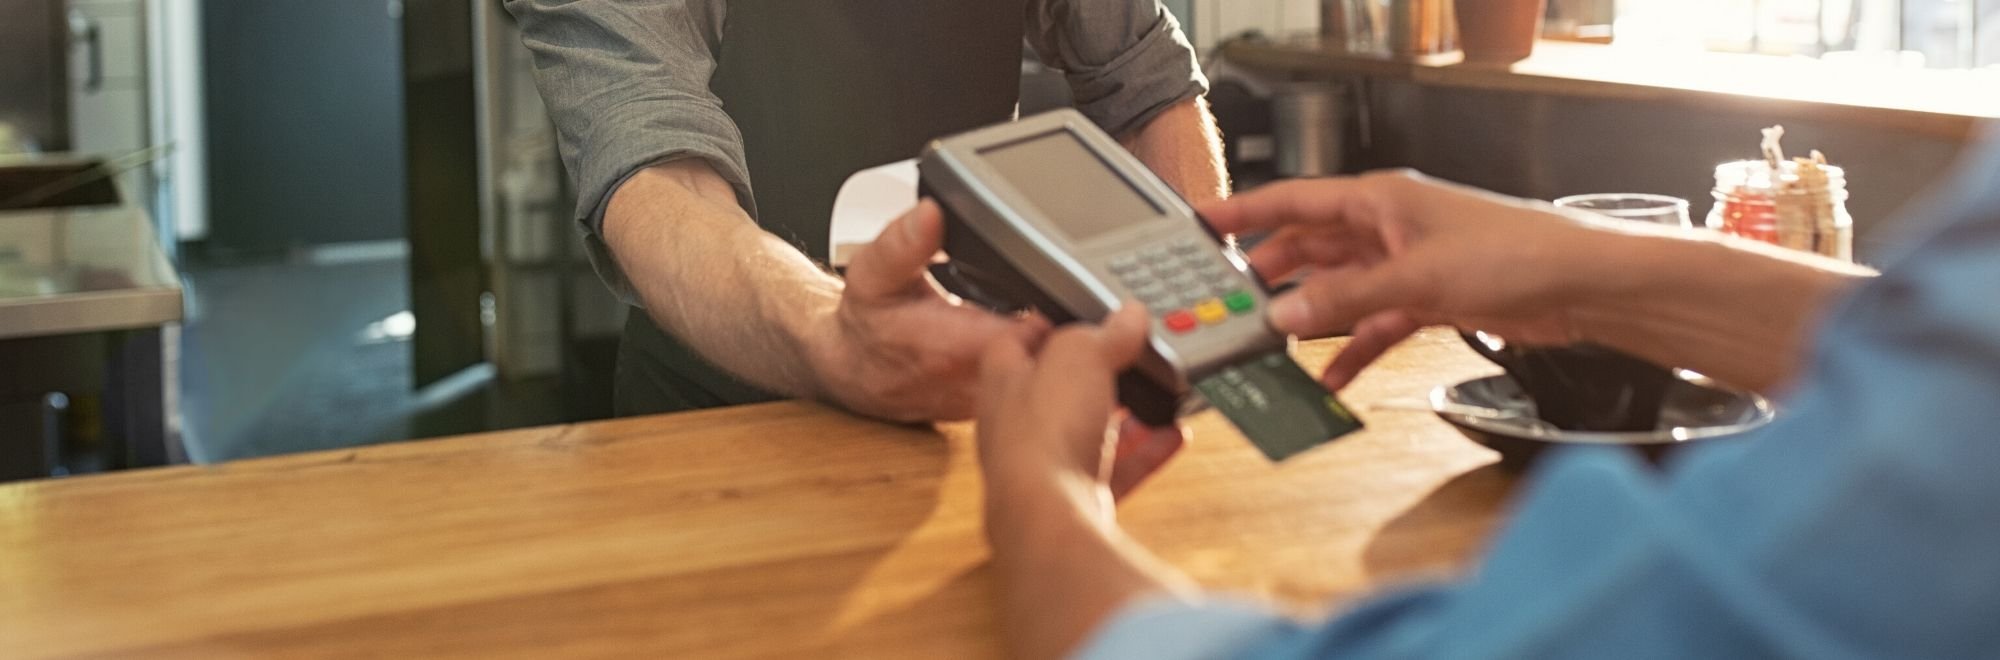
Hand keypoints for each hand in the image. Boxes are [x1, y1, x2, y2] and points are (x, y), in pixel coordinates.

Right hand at [807, 200, 1049, 421]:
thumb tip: (930, 214)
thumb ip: (902, 243)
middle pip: (1045, 358)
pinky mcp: (991, 405)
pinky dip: (1039, 363)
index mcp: (949, 347)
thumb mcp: (873, 273)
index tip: (1061, 284)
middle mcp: (971, 382)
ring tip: (1056, 313)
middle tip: (1072, 295)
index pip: (1027, 336)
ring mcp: (984, 399)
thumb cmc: (866, 321)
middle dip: (1063, 327)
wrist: (852, 370)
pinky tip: (1034, 338)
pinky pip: (1031, 386)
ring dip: (1054, 348)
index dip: (1052, 309)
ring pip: (1043, 377)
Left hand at [976, 306, 1186, 509]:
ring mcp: (1046, 466)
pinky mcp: (1074, 497)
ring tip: (1155, 396)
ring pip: (1087, 432)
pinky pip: (1116, 471)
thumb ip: (1105, 333)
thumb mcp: (1079, 357)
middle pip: (1056, 390)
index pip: (1014, 342)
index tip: (1074, 315)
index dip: (1043, 324)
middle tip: (1125, 357)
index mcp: (1004, 382)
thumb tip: (1129, 316)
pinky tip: (1171, 437)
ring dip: (1122, 416)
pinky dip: (1145, 453)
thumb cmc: (1042, 434)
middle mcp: (1018, 425)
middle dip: (1092, 374)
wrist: (1049, 517)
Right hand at [1200, 171, 1606, 389]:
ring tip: (1268, 344)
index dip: (1244, 212)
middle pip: (1310, 248)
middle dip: (1270, 275)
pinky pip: (1373, 326)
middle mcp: (1387, 227)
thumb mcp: (1417, 277)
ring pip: (1339, 291)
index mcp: (1379, 199)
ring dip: (1309, 318)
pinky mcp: (1427, 300)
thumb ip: (1346, 299)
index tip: (1202, 225)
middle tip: (1227, 301)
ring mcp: (1406, 265)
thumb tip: (1285, 312)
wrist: (1580, 286)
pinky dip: (1352, 350)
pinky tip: (1331, 378)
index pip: (1293, 201)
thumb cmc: (1517, 252)